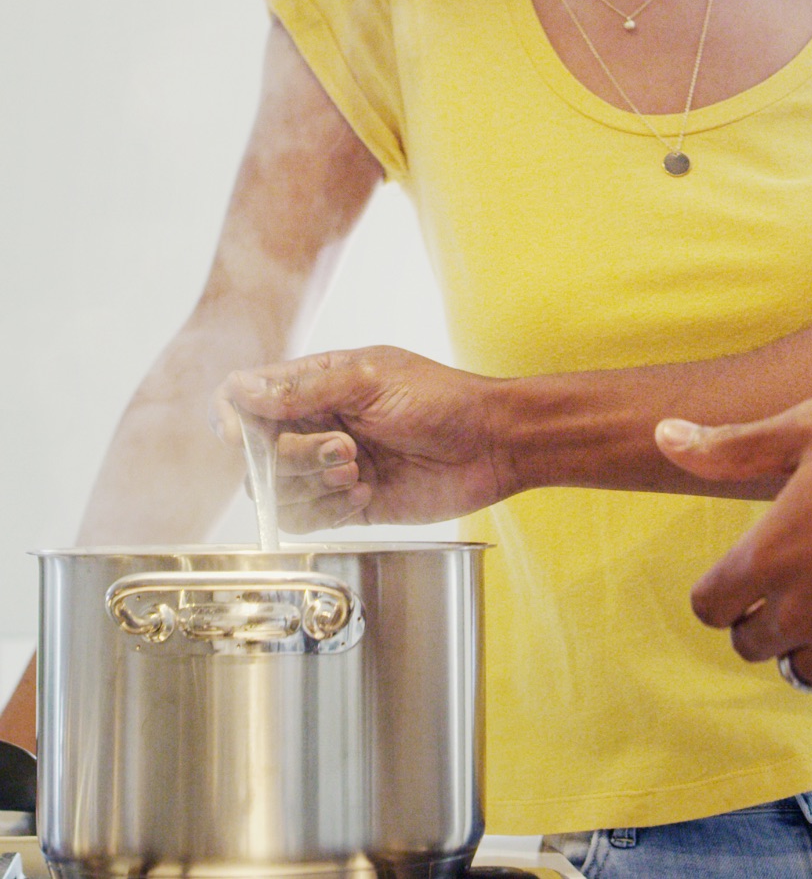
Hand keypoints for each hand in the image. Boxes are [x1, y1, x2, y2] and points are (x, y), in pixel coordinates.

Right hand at [215, 347, 513, 529]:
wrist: (491, 445)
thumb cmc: (443, 400)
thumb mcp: (371, 380)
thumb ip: (305, 388)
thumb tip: (241, 389)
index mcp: (320, 382)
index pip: (249, 396)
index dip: (232, 418)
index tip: (240, 437)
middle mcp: (319, 423)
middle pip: (260, 452)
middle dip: (294, 459)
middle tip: (345, 451)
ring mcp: (332, 465)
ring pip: (279, 491)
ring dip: (312, 487)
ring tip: (358, 474)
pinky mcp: (348, 503)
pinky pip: (307, 518)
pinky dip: (328, 511)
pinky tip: (366, 494)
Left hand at [656, 398, 811, 695]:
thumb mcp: (811, 429)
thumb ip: (732, 445)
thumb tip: (662, 436)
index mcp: (772, 555)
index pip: (709, 607)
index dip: (723, 589)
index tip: (750, 570)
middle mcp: (803, 611)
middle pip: (750, 644)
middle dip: (762, 615)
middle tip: (802, 575)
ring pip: (799, 670)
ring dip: (807, 641)